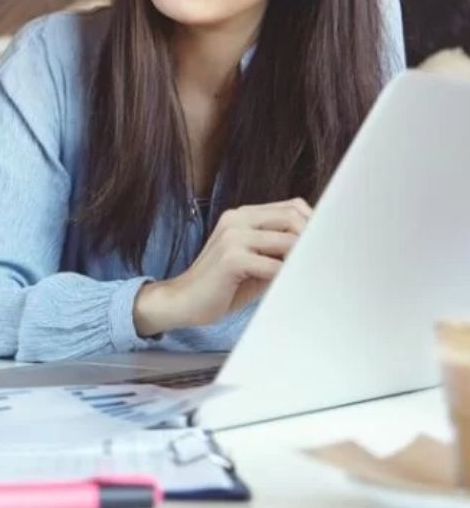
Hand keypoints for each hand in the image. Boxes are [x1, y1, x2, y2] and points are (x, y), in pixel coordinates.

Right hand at [134, 198, 310, 336]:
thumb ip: (278, 250)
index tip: (325, 245)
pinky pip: (274, 266)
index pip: (291, 206)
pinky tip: (288, 287)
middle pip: (293, 216)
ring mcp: (232, 237)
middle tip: (322, 262)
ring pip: (288, 239)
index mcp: (241, 215)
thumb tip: (317, 250)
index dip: (313, 224)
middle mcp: (236, 219)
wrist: (182, 300)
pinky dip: (287, 277)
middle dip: (313, 239)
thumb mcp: (254, 260)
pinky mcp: (231, 258)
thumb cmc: (222, 284)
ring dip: (303, 259)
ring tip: (309, 275)